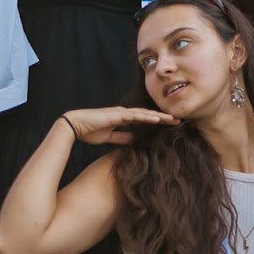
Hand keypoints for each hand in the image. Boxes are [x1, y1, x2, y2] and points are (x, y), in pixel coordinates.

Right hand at [61, 106, 177, 145]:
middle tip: (179, 120)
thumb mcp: (109, 137)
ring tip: (173, 119)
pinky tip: (157, 119)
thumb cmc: (89, 131)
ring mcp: (121, 113)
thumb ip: (122, 137)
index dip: (158, 121)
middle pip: (148, 115)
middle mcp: (124, 113)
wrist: (73, 126)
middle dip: (163, 117)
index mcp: (123, 118)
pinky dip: (147, 117)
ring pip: (145, 114)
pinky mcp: (116, 115)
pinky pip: (135, 116)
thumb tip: (134, 140)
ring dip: (159, 116)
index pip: (145, 119)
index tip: (171, 124)